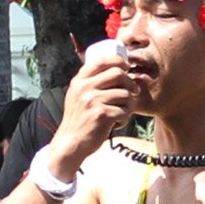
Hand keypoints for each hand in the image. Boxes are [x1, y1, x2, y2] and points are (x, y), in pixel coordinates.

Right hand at [56, 43, 150, 162]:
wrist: (71, 142)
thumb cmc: (79, 119)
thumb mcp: (77, 95)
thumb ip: (90, 82)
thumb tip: (117, 68)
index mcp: (79, 80)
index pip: (102, 60)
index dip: (119, 61)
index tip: (127, 68)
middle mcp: (85, 88)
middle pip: (118, 74)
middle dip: (130, 82)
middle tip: (133, 91)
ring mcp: (93, 101)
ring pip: (125, 94)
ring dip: (129, 105)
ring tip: (122, 112)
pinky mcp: (102, 115)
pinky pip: (124, 111)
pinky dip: (124, 119)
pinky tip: (116, 124)